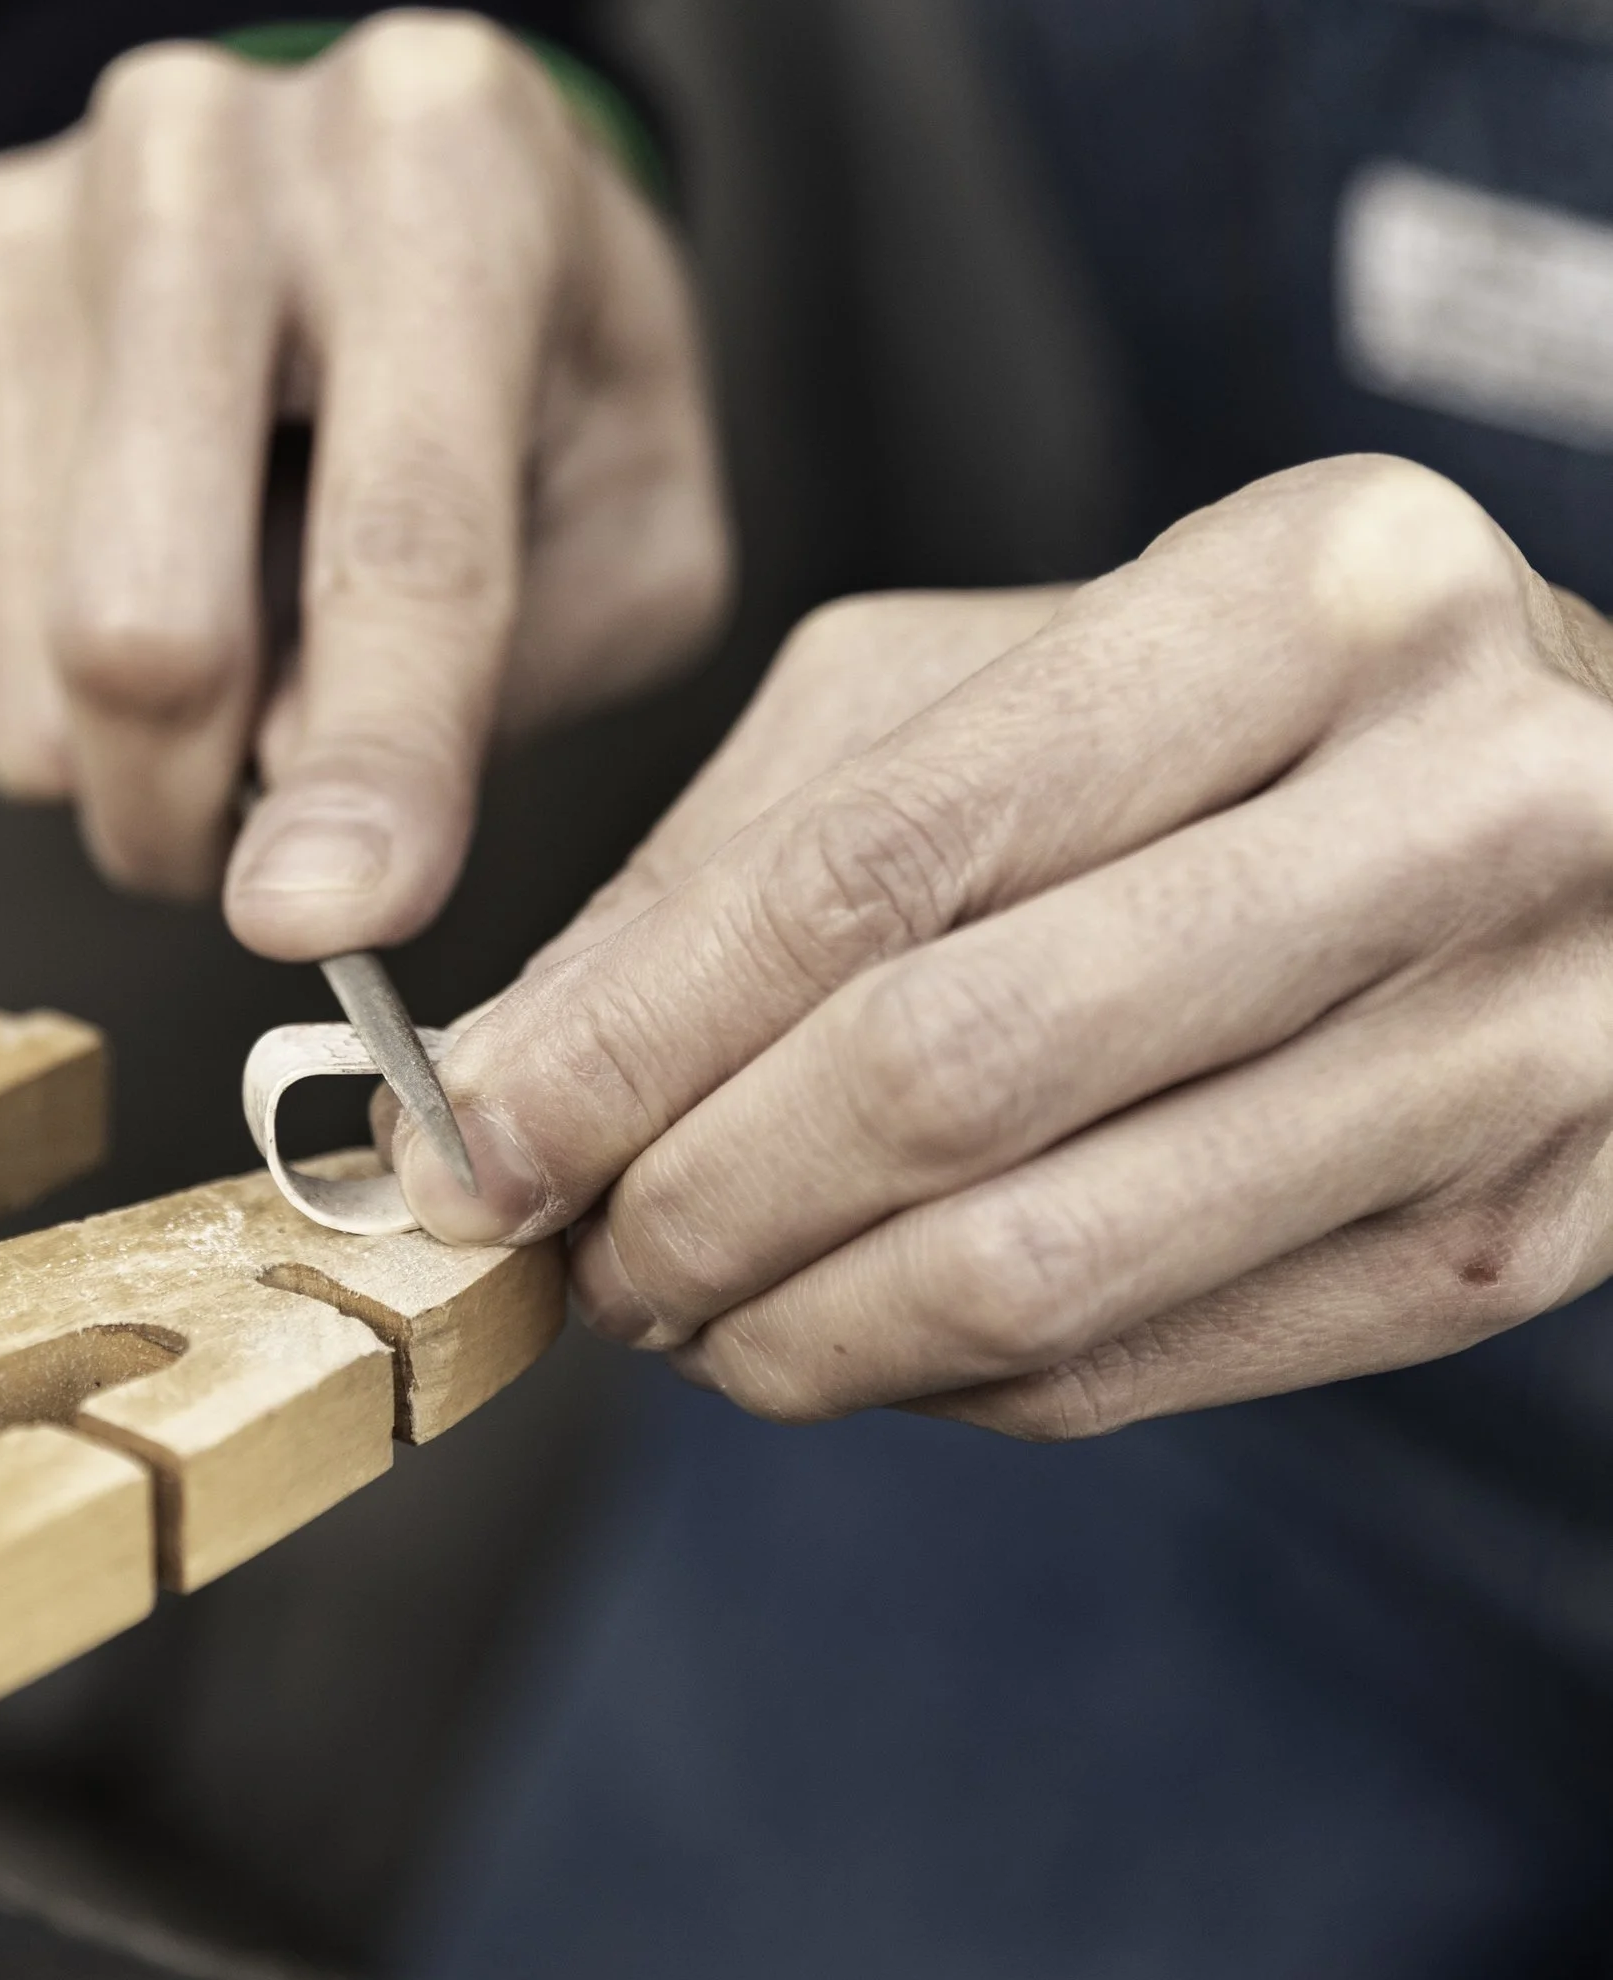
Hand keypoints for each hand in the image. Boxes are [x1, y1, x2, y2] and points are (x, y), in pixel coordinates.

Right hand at [0, 12, 730, 955]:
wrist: (375, 181)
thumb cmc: (531, 363)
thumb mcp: (636, 503)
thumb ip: (524, 658)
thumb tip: (294, 797)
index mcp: (439, 158)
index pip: (400, 527)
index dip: (377, 753)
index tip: (325, 921)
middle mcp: (204, 151)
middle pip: (145, 614)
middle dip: (203, 800)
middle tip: (272, 851)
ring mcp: (29, 223)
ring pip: (40, 651)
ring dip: (142, 753)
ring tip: (250, 661)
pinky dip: (71, 660)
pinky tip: (164, 550)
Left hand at [395, 458, 1612, 1436]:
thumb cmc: (1267, 717)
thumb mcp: (1013, 676)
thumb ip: (758, 841)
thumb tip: (516, 1069)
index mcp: (1312, 597)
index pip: (883, 861)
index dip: (635, 1030)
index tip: (471, 1137)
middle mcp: (1460, 806)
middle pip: (952, 1076)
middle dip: (695, 1200)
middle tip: (574, 1252)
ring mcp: (1521, 1042)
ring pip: (1043, 1267)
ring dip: (797, 1331)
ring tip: (687, 1312)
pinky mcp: (1526, 1239)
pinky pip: (1145, 1367)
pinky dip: (944, 1383)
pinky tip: (859, 1331)